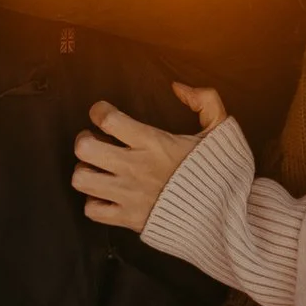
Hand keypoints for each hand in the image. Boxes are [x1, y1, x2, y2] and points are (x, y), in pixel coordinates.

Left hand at [72, 84, 227, 232]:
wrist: (223, 216)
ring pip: (82, 179)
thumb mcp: (220, 129)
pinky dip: (94, 202)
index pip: (107, 119)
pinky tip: (106, 195)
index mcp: (152, 142)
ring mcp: (128, 195)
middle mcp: (135, 167)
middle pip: (85, 148)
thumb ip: (205, 100)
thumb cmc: (217, 171)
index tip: (103, 113)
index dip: (98, 111)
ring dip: (85, 171)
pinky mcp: (128, 219)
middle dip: (85, 140)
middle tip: (95, 140)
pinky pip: (92, 211)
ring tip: (97, 169)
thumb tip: (178, 86)